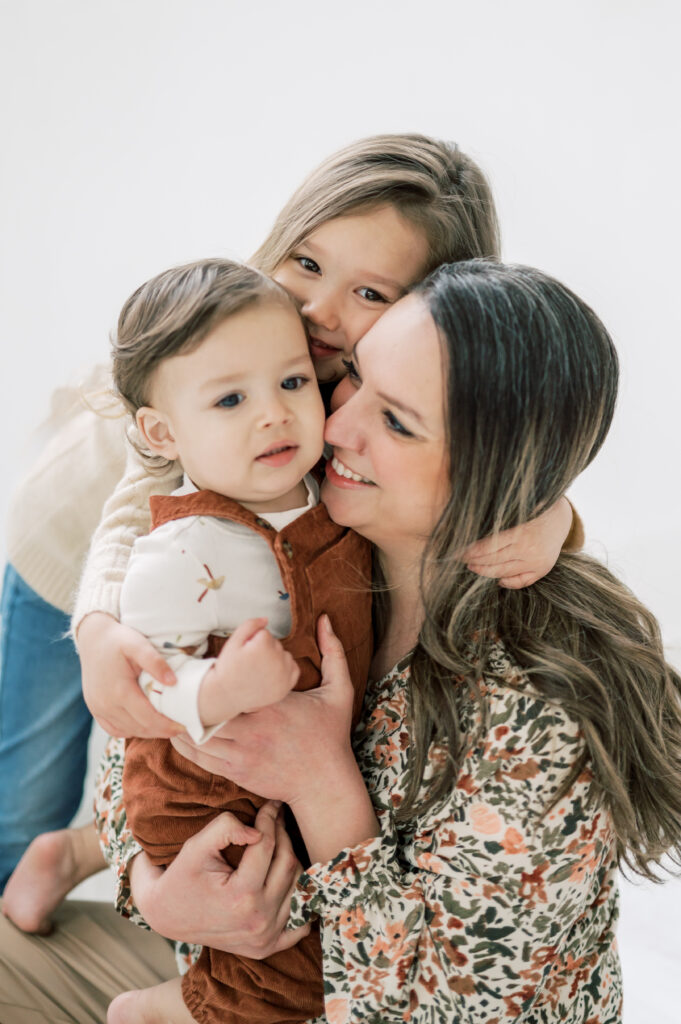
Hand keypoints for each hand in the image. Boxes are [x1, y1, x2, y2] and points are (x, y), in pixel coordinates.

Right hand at [78, 612, 181, 737]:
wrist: (93, 637)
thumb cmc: (118, 639)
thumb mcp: (138, 644)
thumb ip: (156, 663)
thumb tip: (173, 683)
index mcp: (119, 691)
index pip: (148, 718)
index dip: (167, 726)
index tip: (184, 727)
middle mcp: (106, 704)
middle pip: (139, 728)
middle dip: (162, 731)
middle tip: (181, 728)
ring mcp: (98, 708)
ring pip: (127, 731)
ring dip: (148, 732)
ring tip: (166, 727)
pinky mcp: (94, 708)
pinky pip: (113, 729)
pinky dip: (130, 730)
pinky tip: (144, 726)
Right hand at [131, 802, 309, 958]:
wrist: (165, 916)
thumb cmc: (179, 876)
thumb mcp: (195, 846)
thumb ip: (225, 828)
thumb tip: (258, 831)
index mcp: (240, 897)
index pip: (267, 845)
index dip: (269, 819)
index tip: (270, 804)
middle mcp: (257, 921)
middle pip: (288, 864)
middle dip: (282, 835)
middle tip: (275, 819)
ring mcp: (264, 938)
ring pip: (297, 886)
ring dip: (290, 860)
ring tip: (277, 842)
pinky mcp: (267, 947)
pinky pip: (300, 920)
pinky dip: (298, 898)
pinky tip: (285, 878)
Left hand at [173, 616, 378, 863]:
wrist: (325, 784)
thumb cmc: (331, 735)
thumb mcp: (339, 691)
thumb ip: (334, 653)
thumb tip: (325, 619)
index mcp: (272, 705)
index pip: (232, 683)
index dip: (214, 673)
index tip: (206, 664)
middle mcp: (253, 729)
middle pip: (209, 708)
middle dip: (194, 696)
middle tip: (183, 682)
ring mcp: (242, 753)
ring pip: (198, 734)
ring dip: (184, 719)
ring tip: (174, 704)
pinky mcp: (236, 772)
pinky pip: (201, 757)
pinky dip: (186, 744)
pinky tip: (179, 731)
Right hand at [199, 618, 299, 725]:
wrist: (226, 696)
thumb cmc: (228, 668)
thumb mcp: (233, 641)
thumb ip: (250, 625)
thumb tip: (266, 619)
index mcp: (263, 645)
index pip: (264, 633)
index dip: (252, 641)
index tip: (244, 653)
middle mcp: (277, 658)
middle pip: (275, 643)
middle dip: (264, 649)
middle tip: (250, 663)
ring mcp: (284, 673)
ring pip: (285, 655)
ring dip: (275, 658)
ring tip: (259, 670)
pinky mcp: (287, 686)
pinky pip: (293, 668)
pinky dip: (285, 669)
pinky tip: (271, 675)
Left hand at [464, 496, 572, 588]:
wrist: (561, 517)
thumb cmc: (533, 509)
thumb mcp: (516, 509)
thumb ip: (496, 519)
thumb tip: (468, 526)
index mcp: (521, 533)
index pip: (487, 548)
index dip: (470, 551)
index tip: (457, 550)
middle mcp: (529, 550)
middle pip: (493, 561)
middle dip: (474, 561)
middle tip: (460, 559)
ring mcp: (537, 562)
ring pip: (504, 573)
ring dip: (485, 572)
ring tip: (473, 567)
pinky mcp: (543, 570)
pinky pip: (521, 581)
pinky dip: (507, 582)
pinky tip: (497, 578)